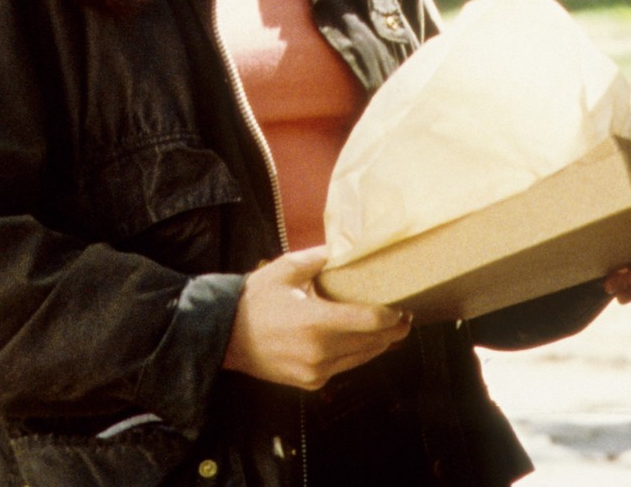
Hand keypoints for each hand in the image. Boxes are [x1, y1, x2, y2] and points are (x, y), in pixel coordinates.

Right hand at [223, 247, 410, 389]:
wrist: (225, 336)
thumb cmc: (255, 300)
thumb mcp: (287, 269)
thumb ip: (321, 258)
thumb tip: (345, 248)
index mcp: (317, 323)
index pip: (371, 322)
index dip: (393, 316)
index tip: (404, 308)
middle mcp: (320, 352)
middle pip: (373, 343)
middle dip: (393, 331)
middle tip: (405, 318)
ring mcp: (316, 371)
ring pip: (362, 358)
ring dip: (379, 344)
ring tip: (390, 329)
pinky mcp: (310, 382)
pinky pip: (345, 367)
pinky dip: (357, 354)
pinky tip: (362, 341)